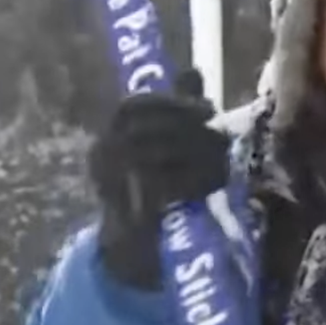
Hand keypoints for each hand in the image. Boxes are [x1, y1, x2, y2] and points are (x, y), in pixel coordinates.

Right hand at [89, 69, 229, 287]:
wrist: (132, 253)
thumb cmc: (149, 193)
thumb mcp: (162, 148)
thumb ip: (176, 110)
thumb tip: (193, 71)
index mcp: (108, 136)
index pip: (133, 105)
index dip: (172, 101)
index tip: (207, 107)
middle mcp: (101, 157)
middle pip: (147, 130)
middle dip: (190, 131)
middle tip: (222, 136)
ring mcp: (109, 187)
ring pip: (156, 158)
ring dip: (197, 157)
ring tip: (224, 161)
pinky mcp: (126, 216)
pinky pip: (162, 191)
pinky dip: (192, 184)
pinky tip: (214, 184)